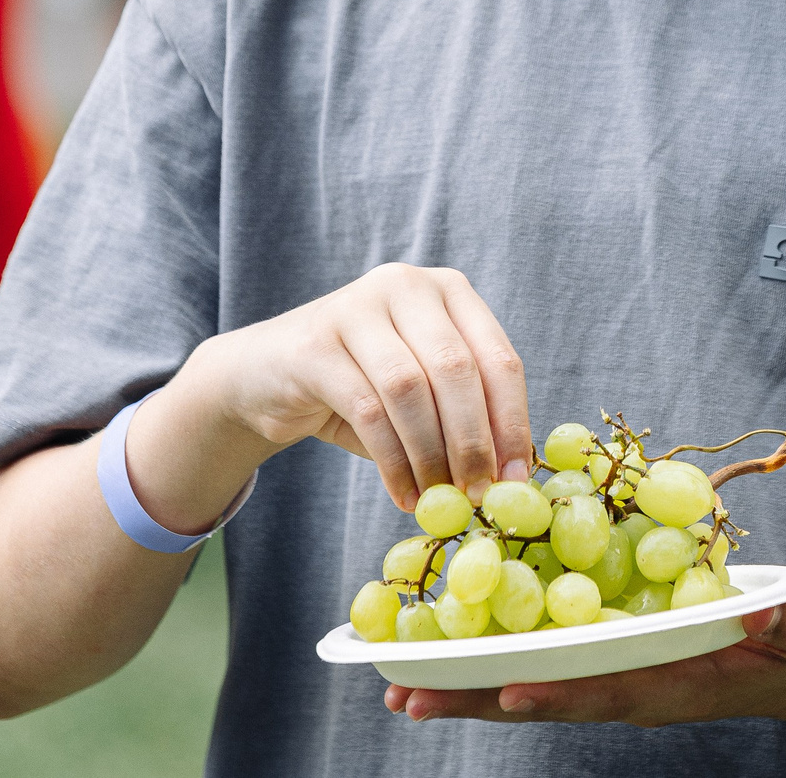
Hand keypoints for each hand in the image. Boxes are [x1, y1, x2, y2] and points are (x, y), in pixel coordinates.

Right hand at [195, 263, 532, 509]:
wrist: (268, 375)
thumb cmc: (362, 385)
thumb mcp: (424, 389)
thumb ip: (465, 415)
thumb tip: (513, 475)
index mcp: (448, 290)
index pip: (498, 357)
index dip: (512, 422)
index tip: (518, 478)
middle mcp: (406, 284)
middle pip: (456, 369)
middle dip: (473, 441)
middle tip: (478, 494)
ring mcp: (357, 307)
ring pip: (411, 389)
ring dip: (431, 455)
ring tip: (437, 500)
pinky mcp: (316, 344)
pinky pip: (368, 410)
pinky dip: (393, 462)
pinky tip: (403, 493)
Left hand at [383, 580, 785, 726]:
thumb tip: (767, 616)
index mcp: (679, 682)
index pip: (609, 690)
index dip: (557, 691)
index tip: (504, 689)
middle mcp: (638, 687)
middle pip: (549, 696)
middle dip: (478, 698)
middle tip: (406, 699)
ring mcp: (622, 675)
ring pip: (537, 684)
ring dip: (468, 686)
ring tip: (398, 688)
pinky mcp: (614, 654)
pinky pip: (548, 658)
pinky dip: (496, 654)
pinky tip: (447, 648)